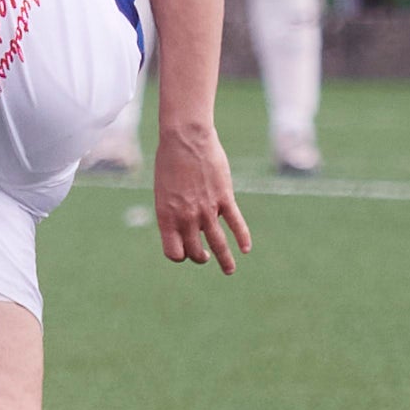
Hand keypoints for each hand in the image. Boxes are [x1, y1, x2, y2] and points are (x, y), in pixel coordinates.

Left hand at [155, 121, 250, 272]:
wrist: (185, 138)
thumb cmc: (170, 161)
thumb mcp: (163, 190)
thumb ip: (174, 210)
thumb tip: (186, 226)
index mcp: (166, 216)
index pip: (174, 252)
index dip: (180, 256)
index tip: (185, 252)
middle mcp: (186, 217)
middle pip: (196, 252)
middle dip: (201, 258)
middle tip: (206, 258)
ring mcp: (207, 209)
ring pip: (218, 244)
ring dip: (225, 261)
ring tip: (229, 270)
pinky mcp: (224, 198)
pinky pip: (236, 224)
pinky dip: (242, 238)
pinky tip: (245, 249)